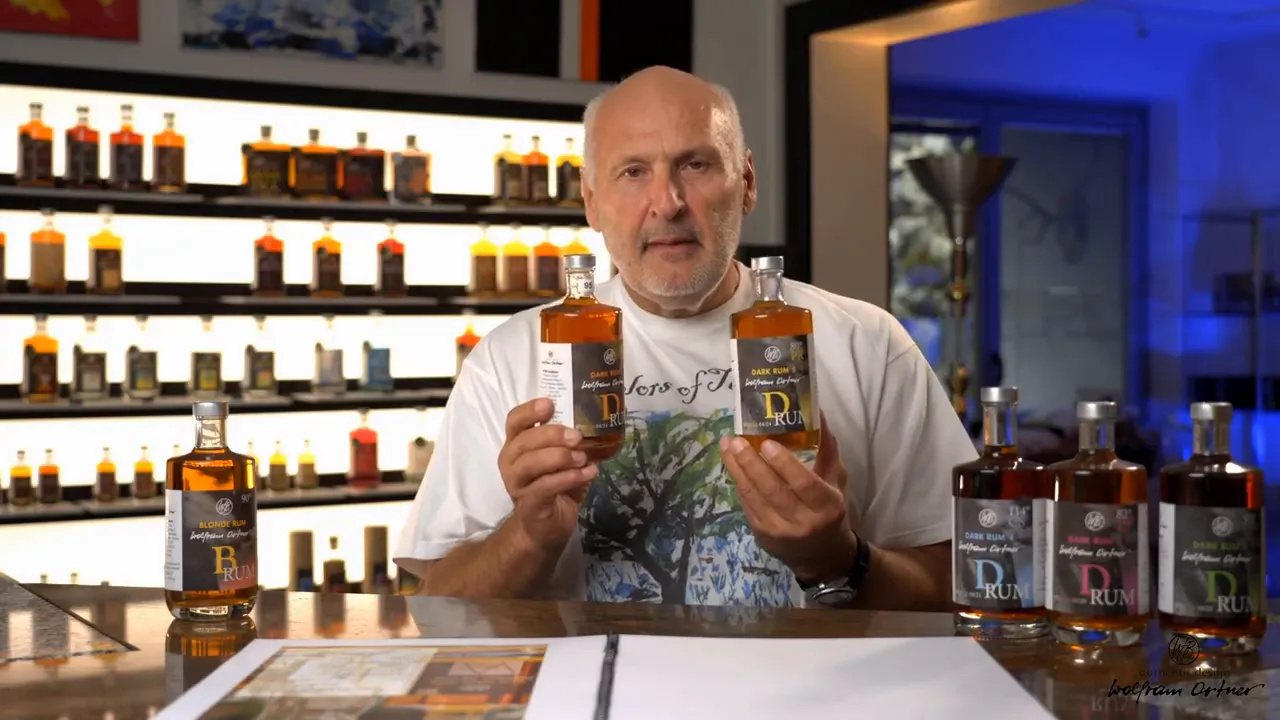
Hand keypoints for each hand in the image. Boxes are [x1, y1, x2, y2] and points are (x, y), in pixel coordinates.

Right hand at [499, 398, 596, 548]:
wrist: (545, 529)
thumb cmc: (554, 488)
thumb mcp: (564, 461)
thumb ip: (573, 444)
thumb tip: (600, 425)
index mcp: (517, 446)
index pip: (515, 421)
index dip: (529, 411)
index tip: (550, 404)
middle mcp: (511, 462)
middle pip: (523, 441)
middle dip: (551, 435)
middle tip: (577, 436)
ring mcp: (517, 485)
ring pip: (530, 464)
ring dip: (559, 457)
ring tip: (582, 458)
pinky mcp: (528, 505)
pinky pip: (544, 487)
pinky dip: (567, 478)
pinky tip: (587, 473)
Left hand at [720, 415, 856, 581]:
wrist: (822, 556)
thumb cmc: (830, 510)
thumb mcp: (835, 482)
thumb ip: (827, 450)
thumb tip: (817, 413)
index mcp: (826, 506)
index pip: (804, 485)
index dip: (785, 464)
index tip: (767, 443)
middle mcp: (802, 522)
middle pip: (773, 490)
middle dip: (751, 464)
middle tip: (736, 440)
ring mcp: (779, 531)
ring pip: (754, 497)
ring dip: (737, 470)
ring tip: (727, 446)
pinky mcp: (762, 535)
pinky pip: (746, 505)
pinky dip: (739, 482)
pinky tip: (731, 464)